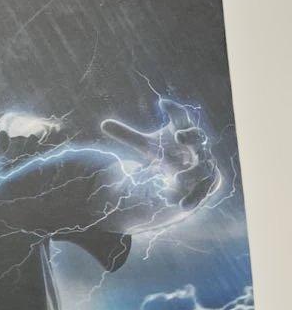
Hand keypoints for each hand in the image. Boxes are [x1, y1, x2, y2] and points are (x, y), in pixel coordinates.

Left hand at [100, 98, 220, 210]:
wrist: (184, 173)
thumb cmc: (165, 153)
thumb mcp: (146, 146)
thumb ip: (127, 136)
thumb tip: (103, 124)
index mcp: (183, 131)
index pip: (181, 117)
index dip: (174, 109)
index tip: (162, 102)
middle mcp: (196, 146)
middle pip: (197, 138)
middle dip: (191, 136)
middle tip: (180, 135)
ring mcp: (204, 164)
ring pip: (203, 166)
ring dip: (192, 172)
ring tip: (178, 178)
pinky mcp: (207, 182)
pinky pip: (202, 190)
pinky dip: (193, 198)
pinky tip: (181, 206)